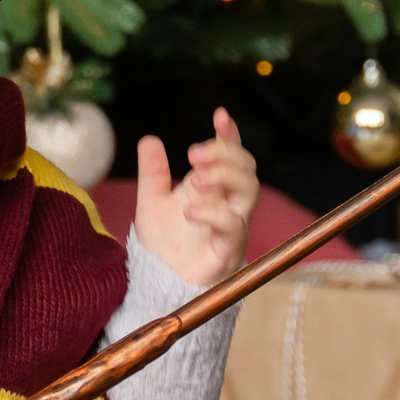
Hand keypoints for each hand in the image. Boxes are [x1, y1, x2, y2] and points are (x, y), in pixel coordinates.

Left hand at [133, 107, 259, 287]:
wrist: (159, 283)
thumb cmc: (164, 244)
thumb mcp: (151, 203)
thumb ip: (153, 174)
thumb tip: (150, 140)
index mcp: (212, 187)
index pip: (229, 155)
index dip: (229, 135)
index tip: (220, 116)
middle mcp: (227, 203)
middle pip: (246, 168)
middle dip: (226, 154)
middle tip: (195, 154)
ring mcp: (231, 225)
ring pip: (249, 191)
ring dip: (226, 176)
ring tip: (197, 177)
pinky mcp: (228, 250)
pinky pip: (233, 226)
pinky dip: (214, 213)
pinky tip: (191, 210)